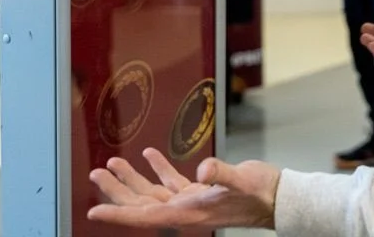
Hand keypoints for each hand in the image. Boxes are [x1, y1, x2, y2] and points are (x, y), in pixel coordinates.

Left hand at [87, 147, 279, 230]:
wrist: (278, 197)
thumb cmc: (261, 192)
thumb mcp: (241, 180)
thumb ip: (221, 173)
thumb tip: (204, 169)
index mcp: (189, 213)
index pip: (144, 217)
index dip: (118, 214)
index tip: (94, 212)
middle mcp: (185, 211)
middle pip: (141, 205)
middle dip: (117, 191)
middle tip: (96, 173)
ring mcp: (191, 202)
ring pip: (152, 194)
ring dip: (132, 179)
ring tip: (112, 163)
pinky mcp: (200, 192)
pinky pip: (171, 183)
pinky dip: (158, 170)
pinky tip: (149, 156)